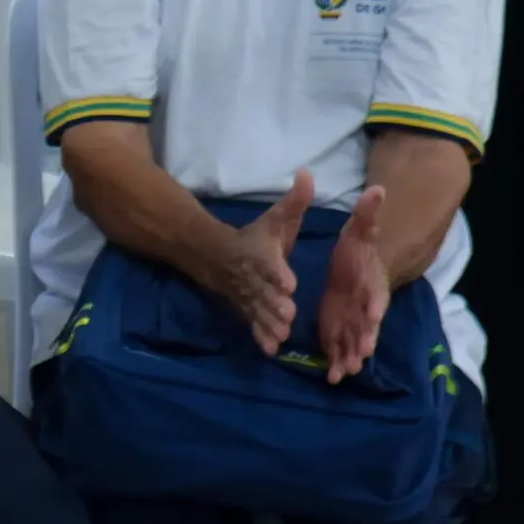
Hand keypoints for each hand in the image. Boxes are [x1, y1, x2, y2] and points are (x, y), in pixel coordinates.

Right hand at [208, 170, 312, 356]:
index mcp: (261, 255)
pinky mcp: (246, 311)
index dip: (277, 273)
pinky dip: (260, 337)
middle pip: (263, 292)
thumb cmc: (255, 238)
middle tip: (288, 314)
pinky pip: (253, 325)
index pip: (269, 264)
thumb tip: (309, 173)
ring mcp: (247, 298)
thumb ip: (295, 201)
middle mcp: (252, 278)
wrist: (215, 256)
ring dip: (269, 323)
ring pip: (258, 311)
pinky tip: (271, 350)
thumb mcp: (276, 218)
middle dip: (274, 303)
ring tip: (283, 334)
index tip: (288, 282)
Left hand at [316, 185, 389, 384]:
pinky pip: (340, 348)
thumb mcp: (359, 229)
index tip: (373, 314)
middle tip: (362, 352)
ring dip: (351, 356)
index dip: (376, 303)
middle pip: (368, 324)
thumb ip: (367, 213)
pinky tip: (332, 377)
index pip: (376, 293)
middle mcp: (365, 306)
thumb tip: (377, 188)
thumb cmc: (358, 248)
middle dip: (365, 337)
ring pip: (355, 341)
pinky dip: (337, 362)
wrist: (355, 266)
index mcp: (370, 282)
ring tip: (346, 372)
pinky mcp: (340, 329)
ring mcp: (353, 321)